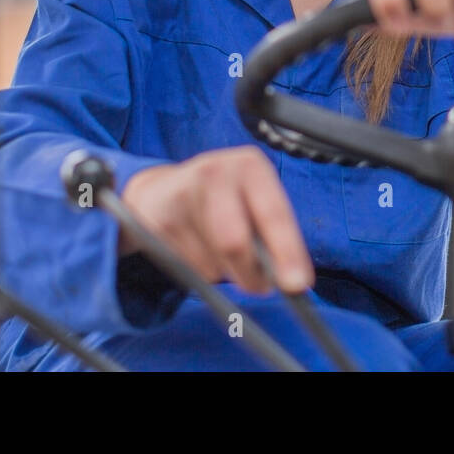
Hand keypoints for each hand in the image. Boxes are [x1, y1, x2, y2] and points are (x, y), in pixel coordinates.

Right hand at [118, 146, 314, 294]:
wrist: (161, 191)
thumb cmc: (224, 200)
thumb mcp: (254, 201)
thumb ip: (274, 234)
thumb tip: (292, 279)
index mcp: (250, 166)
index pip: (273, 214)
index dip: (287, 252)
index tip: (297, 284)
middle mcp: (216, 172)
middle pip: (235, 242)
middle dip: (250, 274)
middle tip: (258, 286)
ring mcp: (182, 194)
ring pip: (212, 261)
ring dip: (224, 272)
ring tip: (222, 253)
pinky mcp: (157, 219)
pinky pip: (186, 268)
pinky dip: (199, 270)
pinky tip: (197, 249)